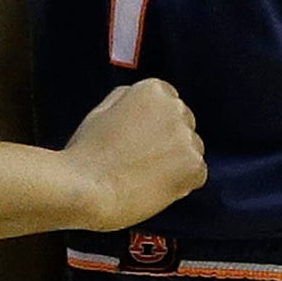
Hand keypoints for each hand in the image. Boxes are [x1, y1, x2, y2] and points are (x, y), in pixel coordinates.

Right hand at [64, 79, 205, 227]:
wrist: (85, 190)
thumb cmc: (86, 154)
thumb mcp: (101, 111)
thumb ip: (126, 100)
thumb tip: (141, 105)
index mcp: (153, 90)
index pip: (167, 102)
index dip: (153, 123)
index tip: (139, 138)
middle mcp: (175, 108)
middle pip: (183, 124)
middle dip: (168, 140)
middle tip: (141, 160)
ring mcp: (187, 138)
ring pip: (191, 149)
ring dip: (176, 161)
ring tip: (145, 176)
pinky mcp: (194, 166)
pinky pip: (196, 174)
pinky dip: (181, 183)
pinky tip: (154, 187)